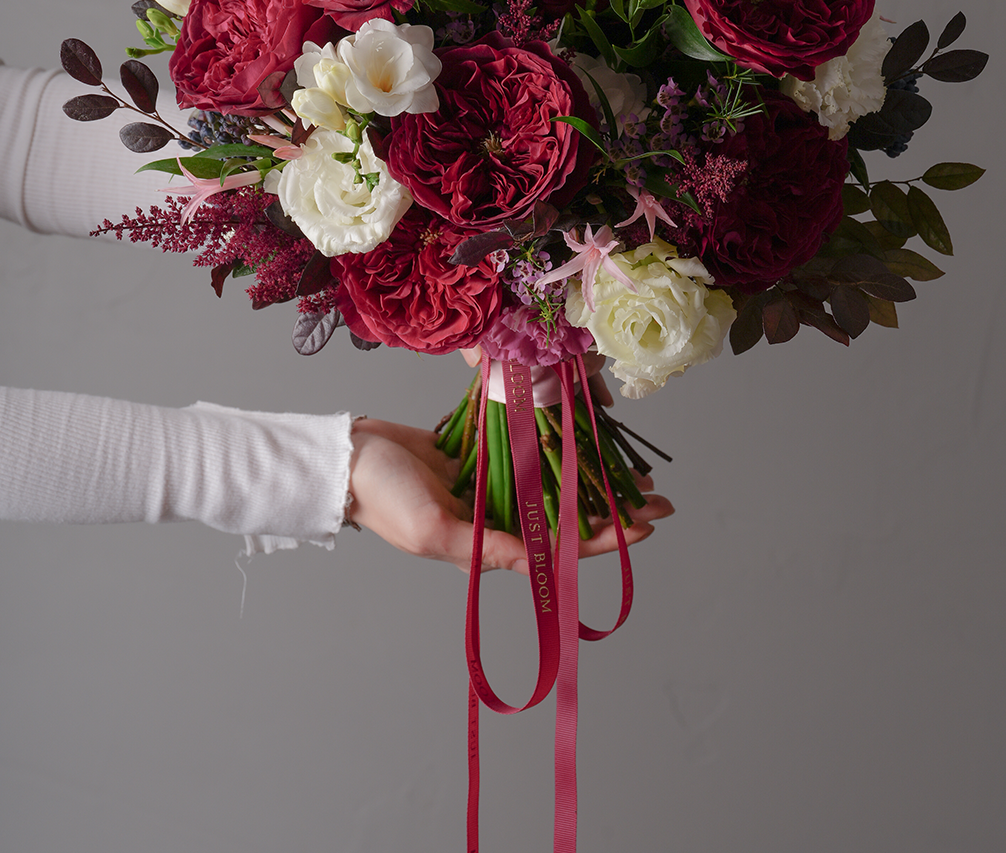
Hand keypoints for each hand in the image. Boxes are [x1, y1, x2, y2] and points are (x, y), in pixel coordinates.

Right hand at [347, 416, 673, 575]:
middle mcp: (495, 522)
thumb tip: (542, 562)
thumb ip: (489, 548)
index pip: (560, 549)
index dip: (604, 539)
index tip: (645, 526)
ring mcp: (488, 488)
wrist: (346, 457)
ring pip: (552, 488)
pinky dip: (556, 452)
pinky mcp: (478, 459)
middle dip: (612, 509)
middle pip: (566, 519)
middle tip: (659, 497)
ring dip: (590, 480)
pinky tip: (581, 442)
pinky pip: (526, 456)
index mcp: (487, 548)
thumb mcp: (435, 529)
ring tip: (632, 471)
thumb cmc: (384, 498)